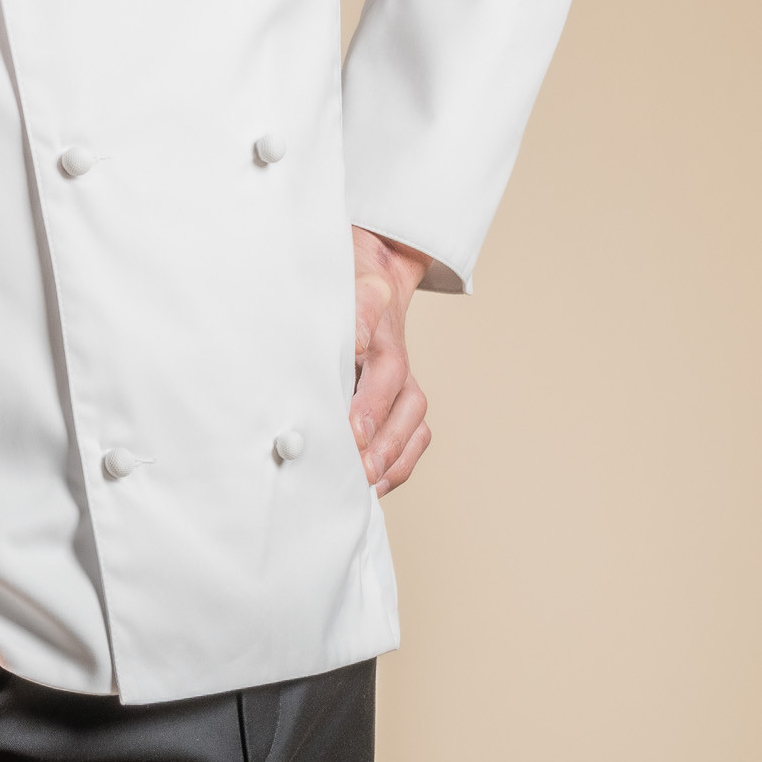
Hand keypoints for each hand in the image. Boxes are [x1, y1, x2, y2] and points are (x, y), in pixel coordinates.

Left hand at [351, 225, 431, 493]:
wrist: (372, 274)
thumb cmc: (349, 288)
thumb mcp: (348, 289)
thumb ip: (357, 314)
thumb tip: (358, 343)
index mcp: (385, 338)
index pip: (382, 375)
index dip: (368, 407)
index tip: (353, 432)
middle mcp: (401, 366)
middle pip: (404, 410)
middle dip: (381, 444)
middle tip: (356, 471)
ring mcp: (406, 387)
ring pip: (413, 429)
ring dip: (392, 460)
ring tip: (365, 486)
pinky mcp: (403, 404)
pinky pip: (413, 440)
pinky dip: (398, 466)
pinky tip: (374, 486)